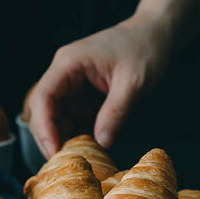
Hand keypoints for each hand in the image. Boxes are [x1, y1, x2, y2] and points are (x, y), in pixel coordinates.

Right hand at [28, 13, 173, 157]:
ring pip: (57, 116)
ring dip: (66, 137)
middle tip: (65, 164)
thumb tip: (101, 142)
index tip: (54, 152)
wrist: (155, 34)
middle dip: (52, 137)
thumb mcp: (134, 83)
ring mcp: (73, 83)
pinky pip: (73, 116)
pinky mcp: (83, 93)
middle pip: (44, 110)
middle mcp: (65, 72)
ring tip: (81, 158)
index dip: (44, 127)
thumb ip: (116, 112)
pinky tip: (91, 147)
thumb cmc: (144, 49)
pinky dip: (79, 132)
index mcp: (69, 63)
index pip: (44, 97)